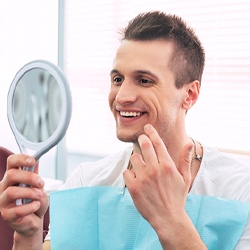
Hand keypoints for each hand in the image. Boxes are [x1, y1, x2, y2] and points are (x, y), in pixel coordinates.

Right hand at [0, 154, 48, 240]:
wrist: (34, 220)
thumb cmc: (34, 200)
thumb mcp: (38, 185)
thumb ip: (36, 174)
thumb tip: (37, 159)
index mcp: (13, 177)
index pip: (11, 162)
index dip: (21, 159)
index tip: (33, 160)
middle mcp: (5, 187)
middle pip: (11, 175)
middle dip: (29, 177)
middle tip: (41, 183)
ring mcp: (3, 201)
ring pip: (11, 192)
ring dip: (30, 193)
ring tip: (39, 196)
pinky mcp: (6, 215)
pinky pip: (17, 210)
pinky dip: (31, 207)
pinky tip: (36, 206)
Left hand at [123, 124, 204, 248]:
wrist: (168, 218)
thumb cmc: (177, 197)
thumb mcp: (185, 178)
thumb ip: (184, 159)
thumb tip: (189, 143)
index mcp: (167, 166)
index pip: (157, 142)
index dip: (151, 132)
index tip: (147, 127)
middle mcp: (155, 169)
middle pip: (144, 145)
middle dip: (142, 139)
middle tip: (141, 139)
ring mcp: (143, 178)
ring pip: (134, 157)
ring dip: (136, 160)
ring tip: (141, 167)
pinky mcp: (134, 187)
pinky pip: (127, 172)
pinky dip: (130, 174)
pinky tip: (136, 179)